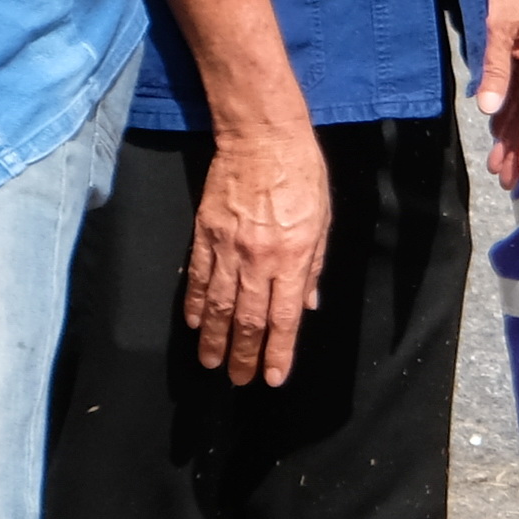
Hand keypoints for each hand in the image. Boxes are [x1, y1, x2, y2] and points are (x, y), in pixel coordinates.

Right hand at [192, 116, 332, 382]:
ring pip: (219, 306)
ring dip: (215, 339)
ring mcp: (228, 248)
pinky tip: (196, 324)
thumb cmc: (302, 175)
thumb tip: (306, 304)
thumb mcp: (322, 221)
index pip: (284, 317)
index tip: (272, 377)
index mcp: (293, 257)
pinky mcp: (205, 233)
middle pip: (248, 319)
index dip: (278, 351)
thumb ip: (312, 266)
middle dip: (244, 355)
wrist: (263, 138)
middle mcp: (259, 259)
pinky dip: (196, 304)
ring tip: (212, 363)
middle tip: (237, 380)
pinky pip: (199, 277)